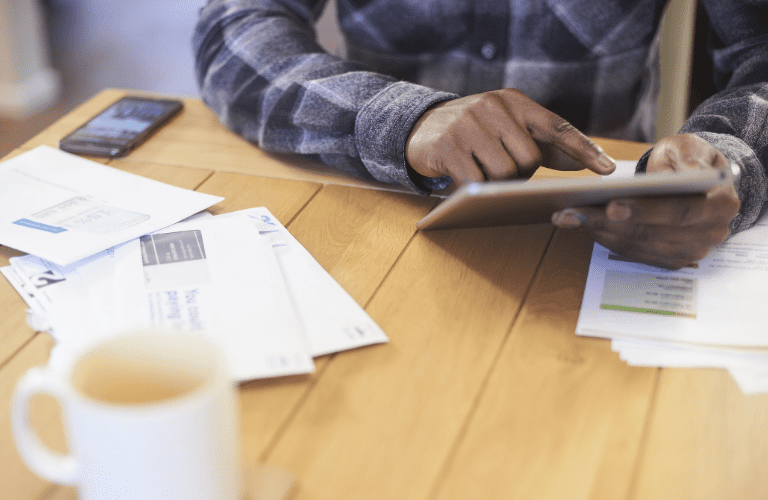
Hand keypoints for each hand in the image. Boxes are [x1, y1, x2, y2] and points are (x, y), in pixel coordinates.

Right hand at [405, 88, 615, 183]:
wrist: (419, 128)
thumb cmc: (473, 133)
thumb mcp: (507, 128)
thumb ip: (544, 143)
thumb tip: (586, 162)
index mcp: (513, 100)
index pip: (556, 126)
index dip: (583, 148)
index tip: (608, 169)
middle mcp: (493, 106)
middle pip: (530, 158)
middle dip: (522, 173)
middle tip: (504, 171)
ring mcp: (469, 125)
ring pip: (506, 172)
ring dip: (499, 183)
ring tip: (483, 174)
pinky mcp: (449, 146)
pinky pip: (478, 182)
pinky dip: (477, 190)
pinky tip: (466, 181)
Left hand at [552, 134, 740, 268]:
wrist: (701, 182)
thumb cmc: (690, 160)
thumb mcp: (687, 147)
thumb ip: (676, 159)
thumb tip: (656, 179)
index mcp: (721, 204)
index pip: (680, 212)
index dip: (645, 211)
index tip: (611, 206)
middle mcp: (709, 234)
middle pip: (651, 233)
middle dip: (605, 223)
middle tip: (570, 213)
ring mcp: (689, 251)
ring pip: (636, 246)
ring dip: (597, 233)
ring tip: (565, 217)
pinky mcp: (669, 259)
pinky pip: (632, 253)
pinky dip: (603, 239)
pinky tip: (580, 225)